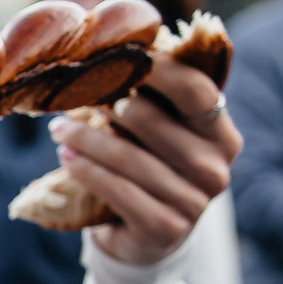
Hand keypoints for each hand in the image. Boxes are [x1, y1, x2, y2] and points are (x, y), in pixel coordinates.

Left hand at [47, 51, 241, 265]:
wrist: (148, 236)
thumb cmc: (152, 168)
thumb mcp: (163, 134)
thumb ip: (155, 99)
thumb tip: (116, 48)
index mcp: (224, 136)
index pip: (196, 91)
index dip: (159, 69)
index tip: (121, 53)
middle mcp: (216, 170)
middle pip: (155, 121)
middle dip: (109, 101)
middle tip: (75, 91)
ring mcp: (194, 203)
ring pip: (129, 158)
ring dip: (86, 137)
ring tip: (59, 126)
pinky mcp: (165, 228)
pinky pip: (117, 190)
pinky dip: (86, 170)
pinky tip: (66, 156)